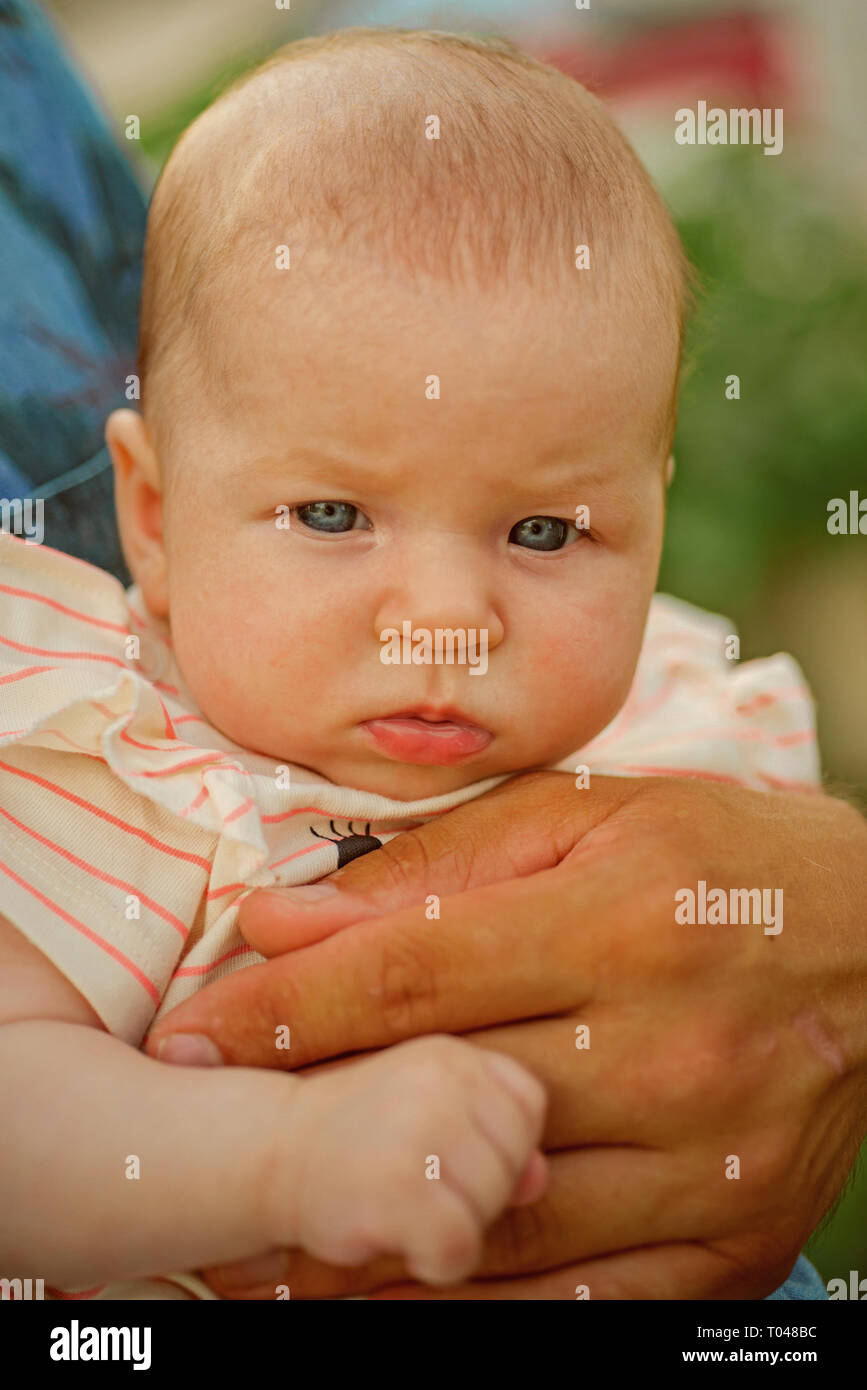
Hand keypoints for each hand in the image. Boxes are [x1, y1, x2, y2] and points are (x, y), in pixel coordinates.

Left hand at [148, 772, 866, 1298]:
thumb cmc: (722, 856)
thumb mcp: (588, 816)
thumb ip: (434, 865)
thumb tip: (284, 914)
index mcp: (621, 917)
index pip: (411, 970)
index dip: (283, 1009)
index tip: (189, 1036)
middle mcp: (668, 1046)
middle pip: (442, 1100)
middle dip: (304, 1124)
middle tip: (198, 1145)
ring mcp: (709, 1161)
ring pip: (499, 1223)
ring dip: (366, 1236)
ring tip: (263, 1244)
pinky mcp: (737, 1241)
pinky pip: (583, 1303)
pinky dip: (476, 1306)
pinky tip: (395, 1288)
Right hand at [265, 1034, 545, 1285]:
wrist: (272, 1151)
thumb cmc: (359, 1137)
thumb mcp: (429, 1115)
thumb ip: (489, 1138)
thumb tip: (538, 1179)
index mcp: (451, 1055)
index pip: (527, 1105)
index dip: (503, 1143)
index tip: (455, 1154)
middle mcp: (439, 1083)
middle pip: (512, 1159)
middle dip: (477, 1191)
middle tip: (417, 1185)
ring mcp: (417, 1132)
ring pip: (488, 1206)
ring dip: (452, 1225)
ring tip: (400, 1205)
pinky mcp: (396, 1189)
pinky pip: (457, 1247)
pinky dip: (435, 1261)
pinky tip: (398, 1239)